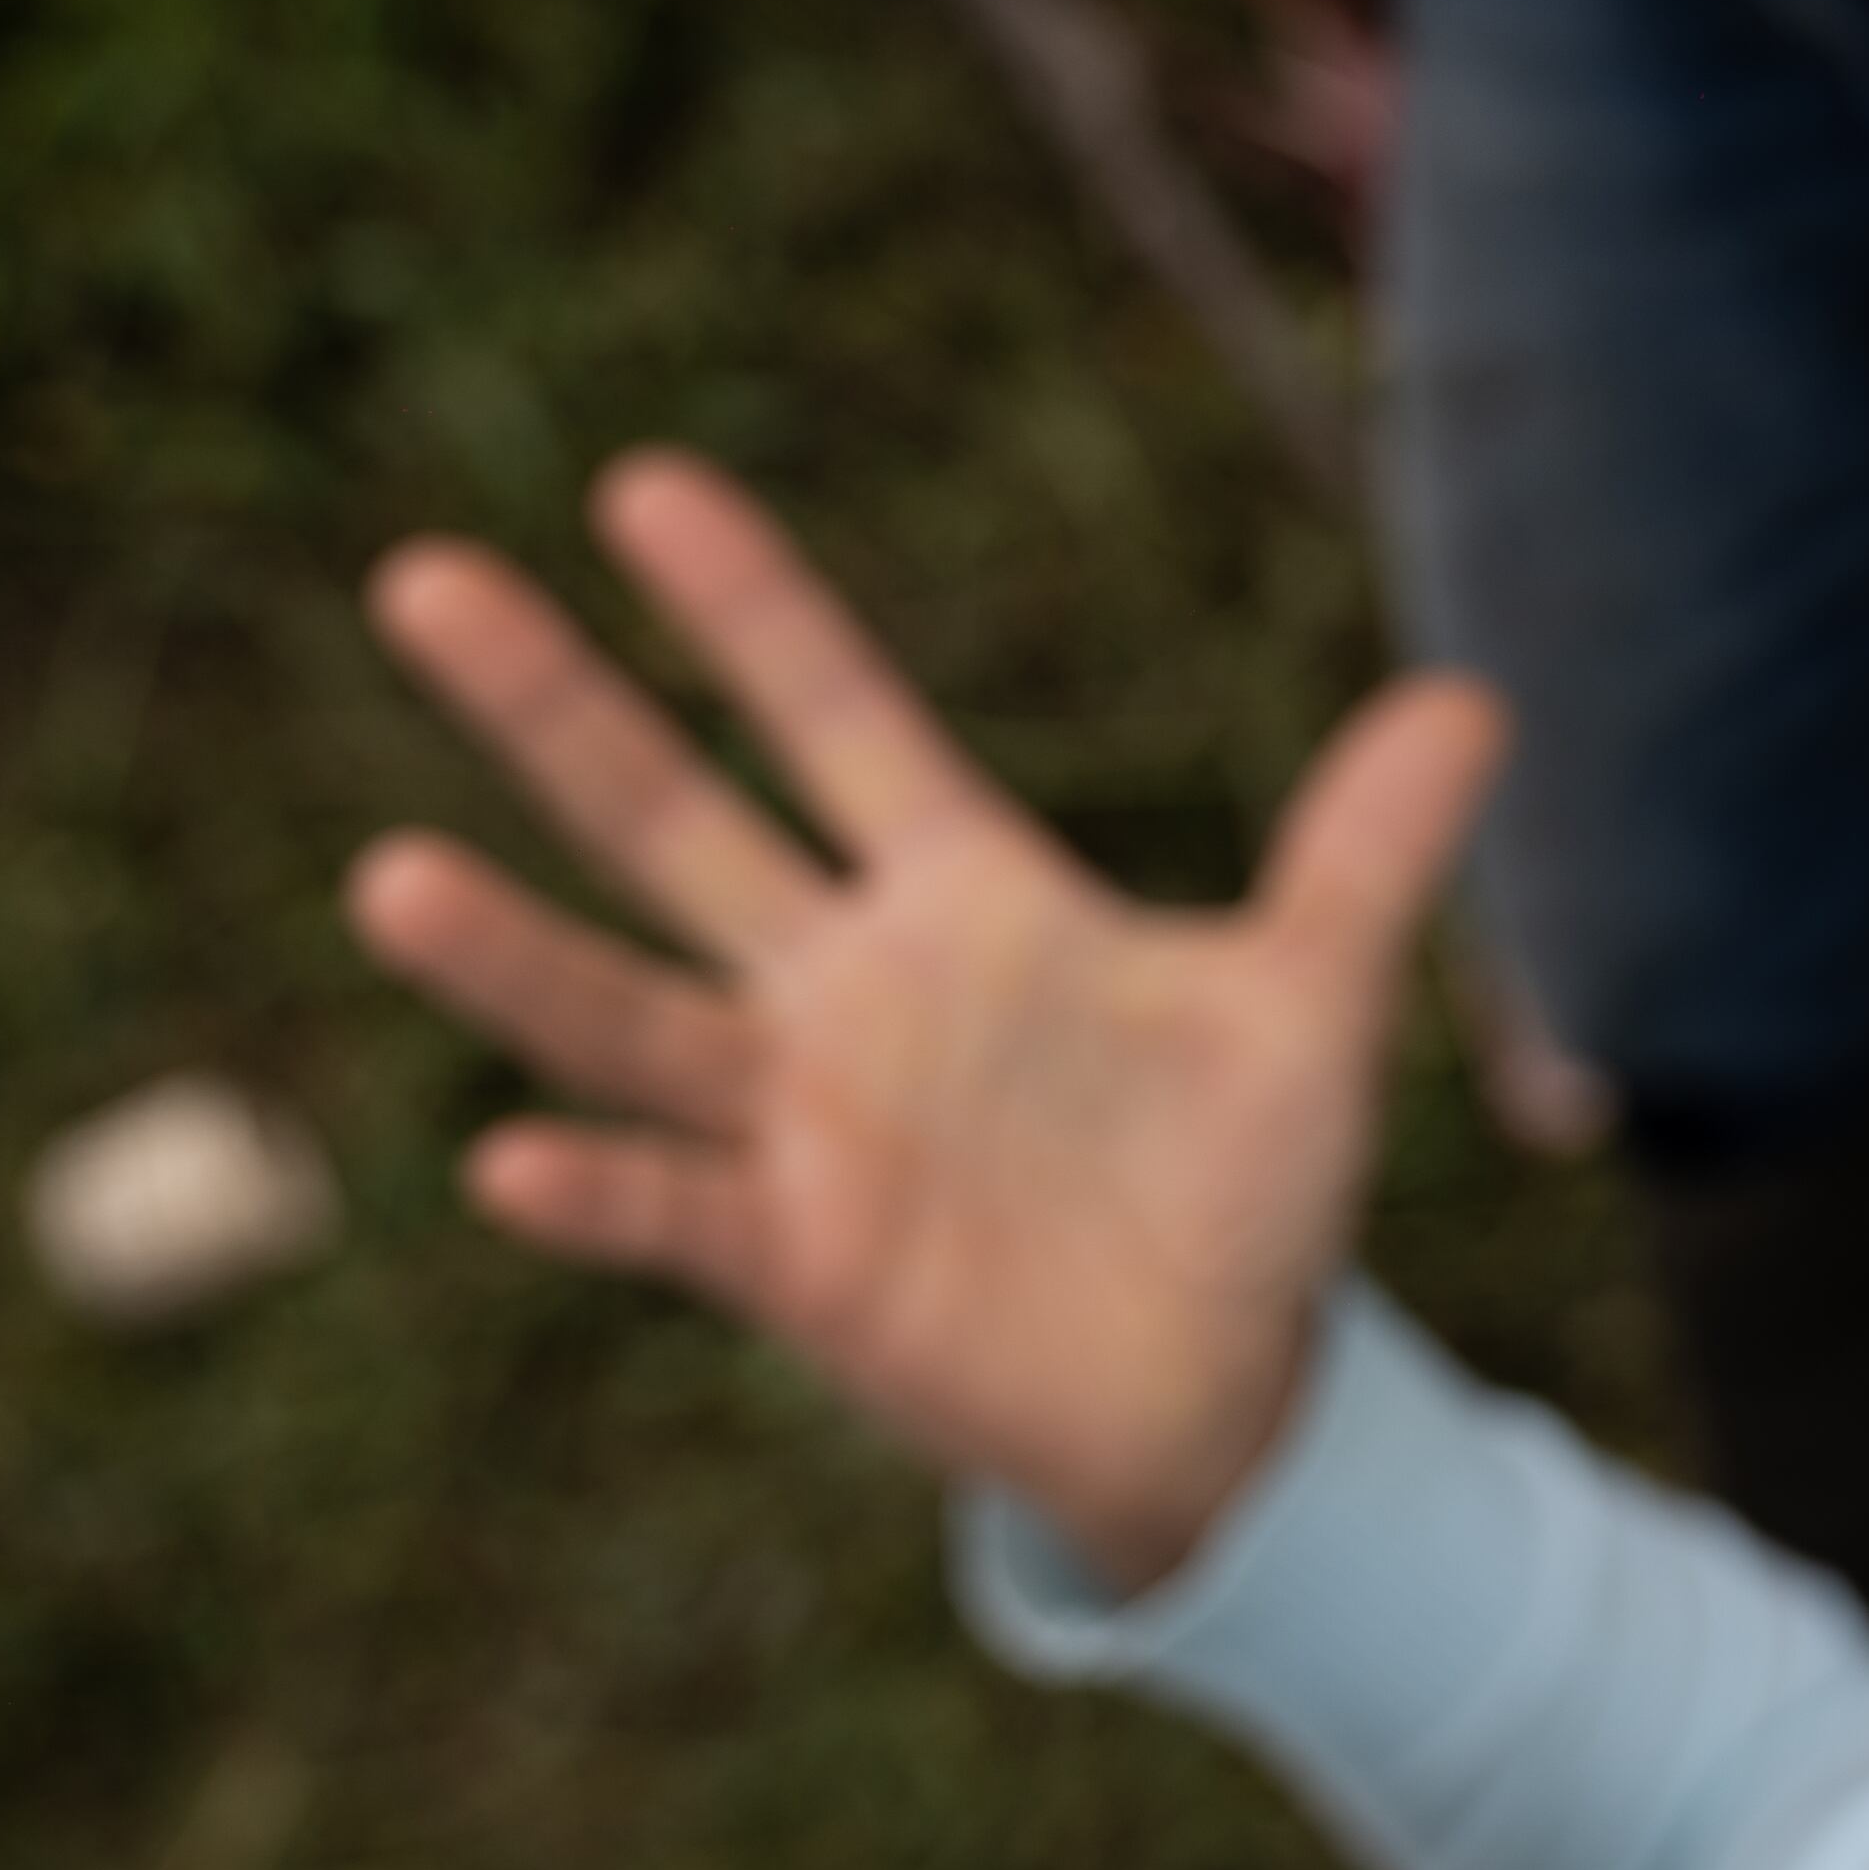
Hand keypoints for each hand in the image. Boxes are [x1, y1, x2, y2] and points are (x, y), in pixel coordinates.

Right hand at [347, 451, 1501, 1588]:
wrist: (1219, 1385)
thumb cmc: (1244, 1184)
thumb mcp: (1314, 1005)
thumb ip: (1368, 855)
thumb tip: (1478, 701)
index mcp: (967, 900)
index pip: (839, 719)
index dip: (753, 610)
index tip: (641, 484)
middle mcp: (850, 990)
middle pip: (677, 822)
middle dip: (557, 710)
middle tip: (421, 580)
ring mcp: (807, 1122)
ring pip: (630, 1015)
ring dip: (514, 954)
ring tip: (390, 874)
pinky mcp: (802, 1260)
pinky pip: (677, 1213)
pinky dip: (604, 1190)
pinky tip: (514, 1161)